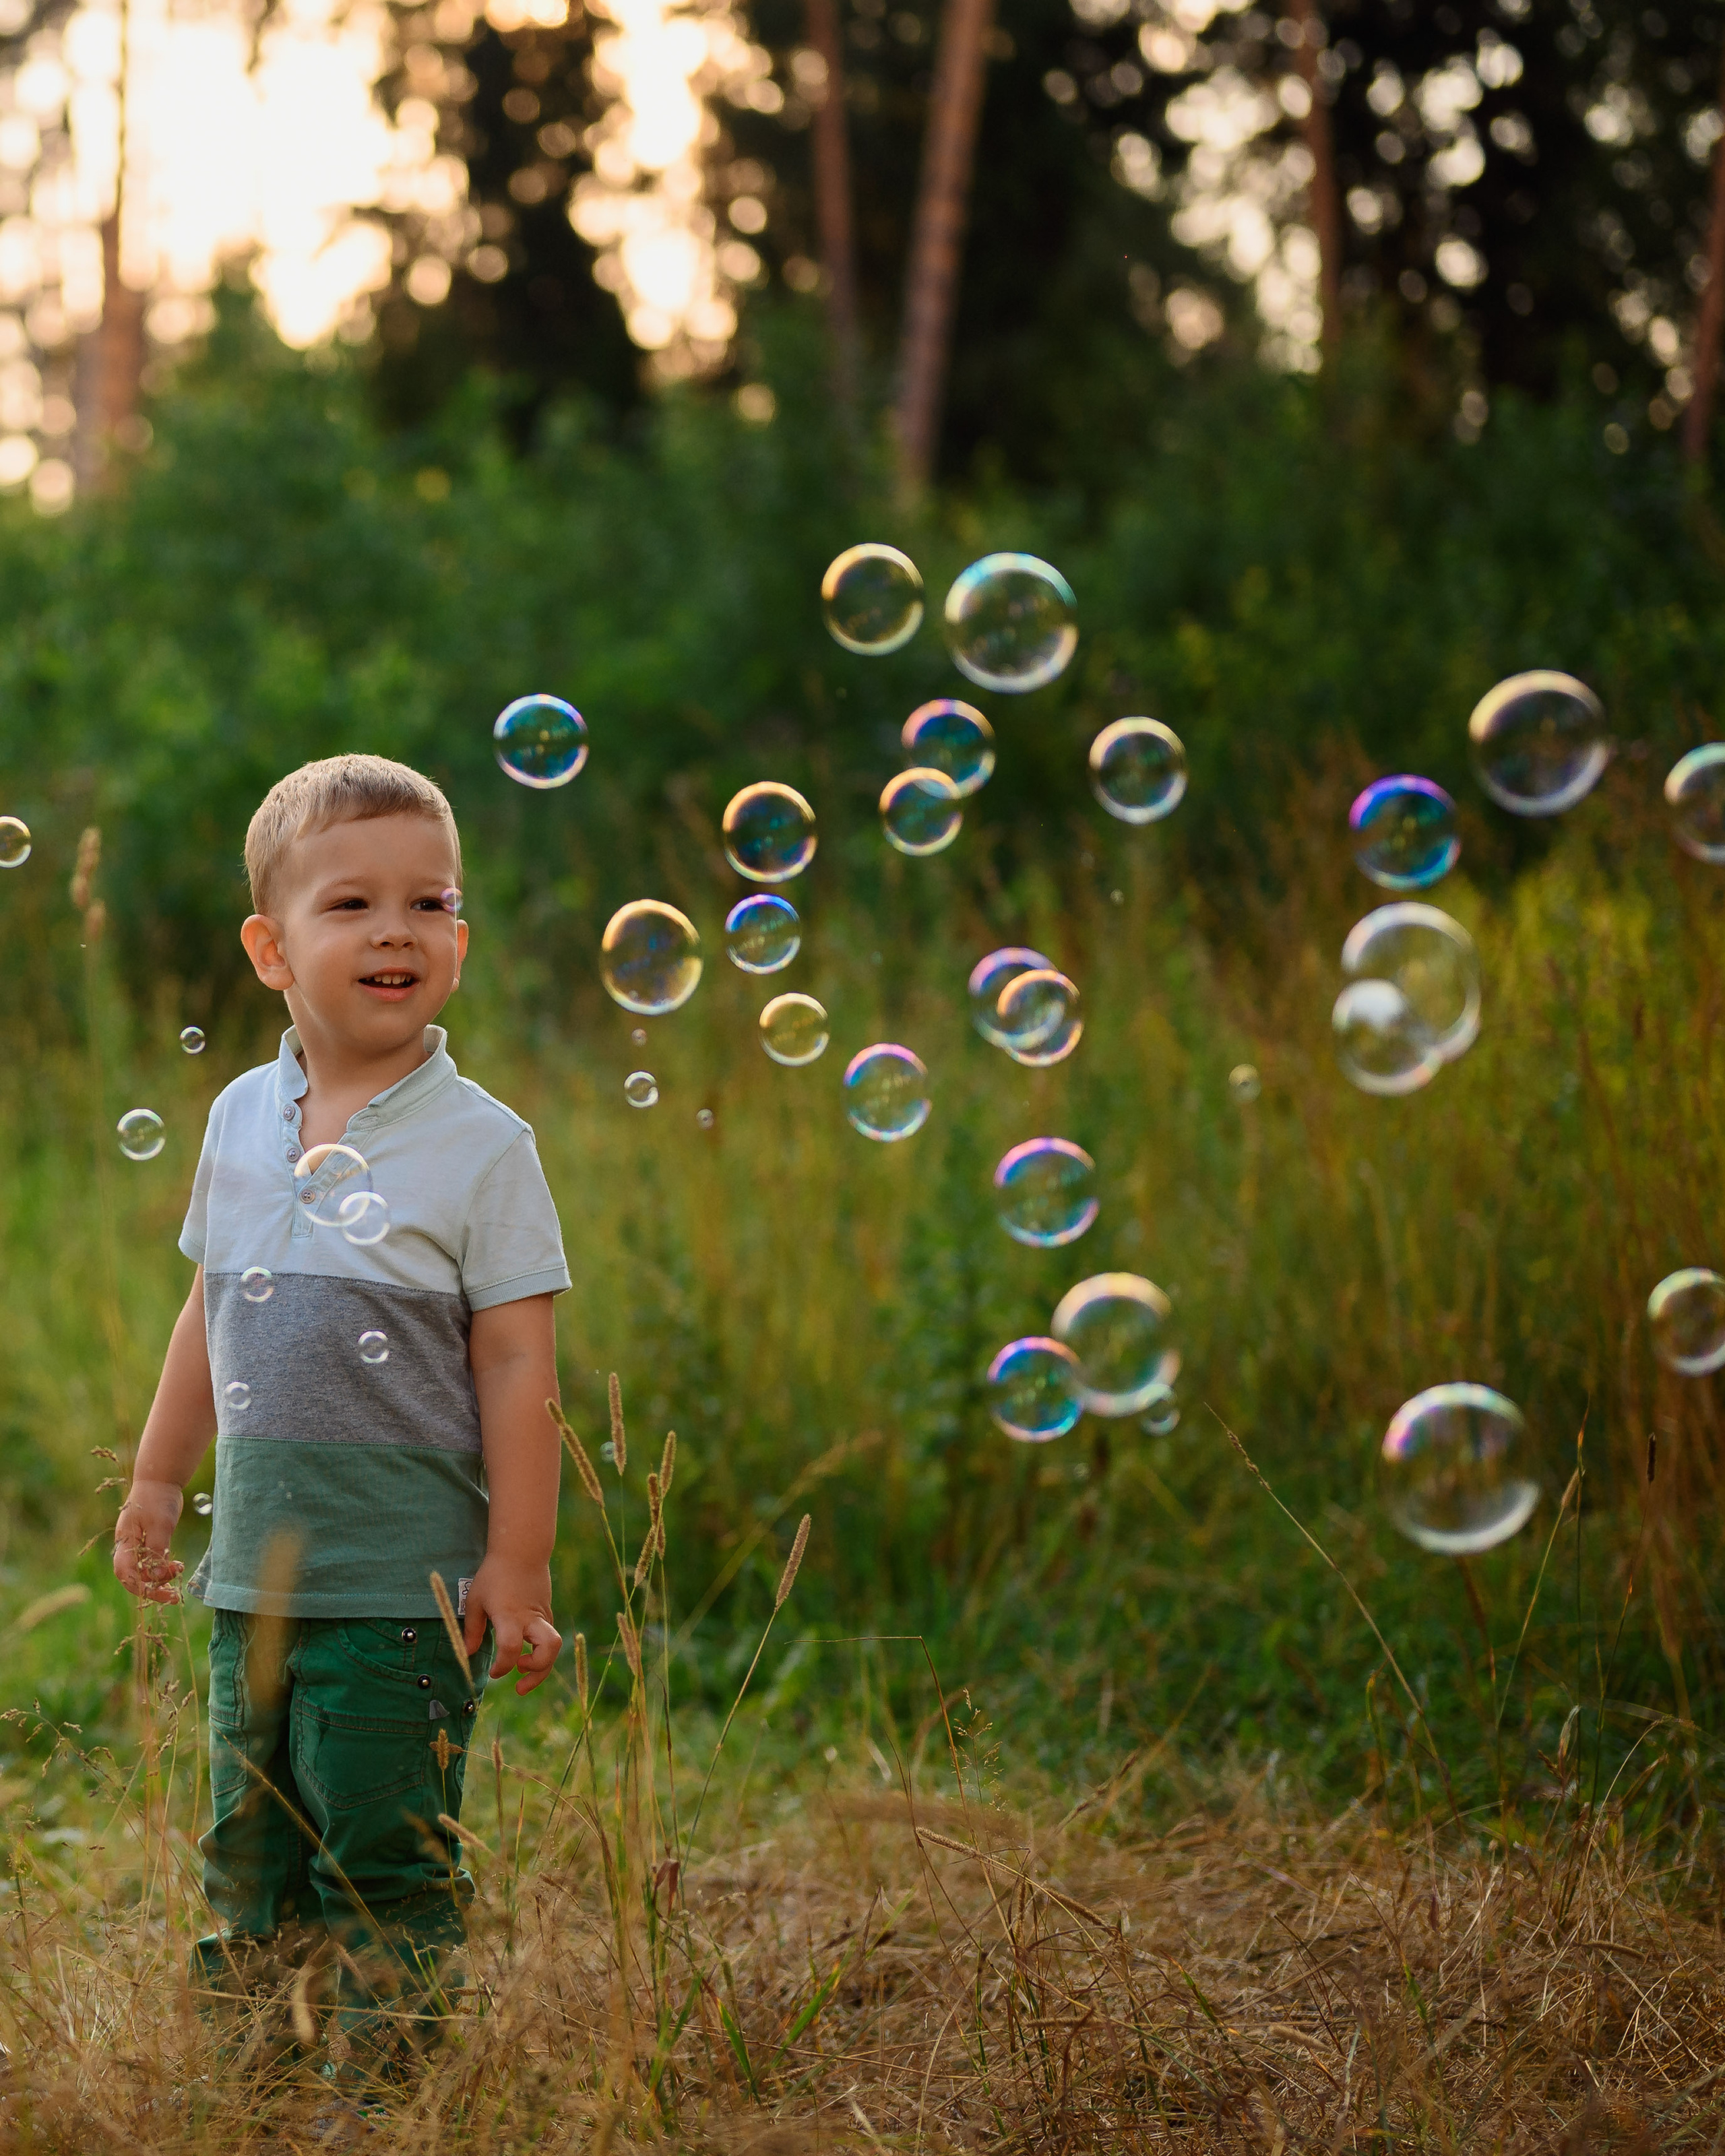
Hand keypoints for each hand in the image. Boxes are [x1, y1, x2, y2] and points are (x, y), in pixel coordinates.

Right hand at [113, 1480, 185, 1603]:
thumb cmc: (157, 1499)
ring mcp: (137, 1544)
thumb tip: (156, 1576)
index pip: (125, 1573)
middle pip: (134, 1576)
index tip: (160, 1591)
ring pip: (144, 1570)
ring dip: (160, 1578)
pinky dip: (163, 1568)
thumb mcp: (160, 1524)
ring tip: (179, 1574)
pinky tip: (177, 1567)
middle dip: (152, 1588)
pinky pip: (152, 1562)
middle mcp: (128, 1546)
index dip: (140, 1586)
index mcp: (125, 1542)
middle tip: (173, 1596)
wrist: (160, 1479)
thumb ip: (157, 1550)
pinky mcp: (148, 1541)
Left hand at [463, 1557, 560, 1696]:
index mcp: (509, 1616)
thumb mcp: (475, 1601)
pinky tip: (524, 1650)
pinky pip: (548, 1638)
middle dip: (537, 1673)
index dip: (502, 1667)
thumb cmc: (494, 1574)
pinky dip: (538, 1651)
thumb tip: (468, 1654)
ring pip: (554, 1647)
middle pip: (548, 1650)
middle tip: (519, 1683)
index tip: (493, 1673)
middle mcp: (530, 1619)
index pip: (511, 1648)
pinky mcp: (547, 1614)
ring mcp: (543, 1616)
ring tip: (523, 1670)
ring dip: (542, 1666)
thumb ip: (472, 1630)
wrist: (522, 1551)